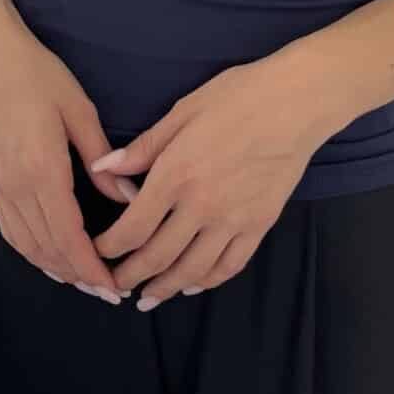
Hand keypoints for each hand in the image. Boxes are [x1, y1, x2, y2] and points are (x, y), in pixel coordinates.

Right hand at [0, 23, 138, 298]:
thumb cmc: (40, 78)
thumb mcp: (80, 112)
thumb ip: (104, 159)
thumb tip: (130, 196)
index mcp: (43, 171)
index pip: (70, 237)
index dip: (92, 268)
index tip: (114, 287)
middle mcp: (17, 187)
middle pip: (49, 249)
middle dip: (79, 276)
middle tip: (109, 292)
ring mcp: (0, 187)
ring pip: (27, 245)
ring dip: (56, 268)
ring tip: (84, 281)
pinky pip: (11, 230)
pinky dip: (32, 251)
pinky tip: (50, 257)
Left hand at [87, 60, 320, 305]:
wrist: (297, 102)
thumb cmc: (238, 96)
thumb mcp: (183, 111)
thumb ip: (143, 148)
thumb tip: (103, 168)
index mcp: (176, 174)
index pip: (132, 228)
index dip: (109, 248)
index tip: (97, 252)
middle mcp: (202, 205)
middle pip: (157, 256)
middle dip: (130, 276)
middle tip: (114, 285)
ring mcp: (233, 219)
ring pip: (191, 269)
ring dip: (165, 287)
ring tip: (148, 297)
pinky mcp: (259, 224)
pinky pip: (230, 265)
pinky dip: (207, 280)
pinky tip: (192, 284)